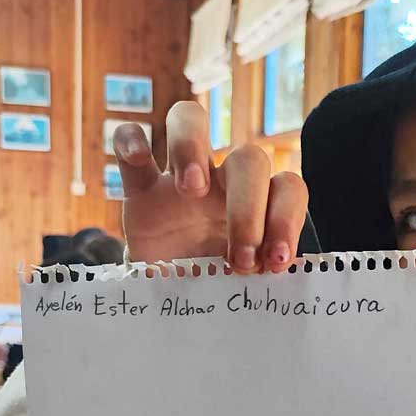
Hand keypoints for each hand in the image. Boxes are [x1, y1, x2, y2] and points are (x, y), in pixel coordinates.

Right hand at [115, 102, 308, 271]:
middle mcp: (222, 182)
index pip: (287, 188)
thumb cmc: (211, 285)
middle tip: (241, 258)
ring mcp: (178, 177)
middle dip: (248, 208)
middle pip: (248, 158)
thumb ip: (256, 277)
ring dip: (192, 148)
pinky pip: (128, 140)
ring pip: (190, 120)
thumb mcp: (238, 286)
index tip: (275, 262)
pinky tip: (138, 158)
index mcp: (258, 204)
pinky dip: (130, 140)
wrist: (165, 295)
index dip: (287, 219)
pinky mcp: (139, 187)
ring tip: (191, 191)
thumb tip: (275, 281)